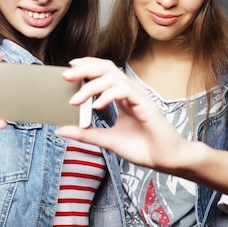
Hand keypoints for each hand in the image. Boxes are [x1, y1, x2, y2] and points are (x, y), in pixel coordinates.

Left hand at [58, 57, 188, 170]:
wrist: (166, 160)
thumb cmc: (143, 148)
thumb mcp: (107, 140)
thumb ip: (86, 134)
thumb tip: (61, 129)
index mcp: (123, 97)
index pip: (104, 72)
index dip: (87, 66)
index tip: (69, 70)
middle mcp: (130, 92)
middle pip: (107, 68)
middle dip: (85, 69)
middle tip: (65, 76)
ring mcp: (138, 96)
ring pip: (113, 77)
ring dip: (91, 86)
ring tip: (76, 100)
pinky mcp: (145, 104)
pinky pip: (124, 90)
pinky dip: (108, 95)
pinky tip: (96, 106)